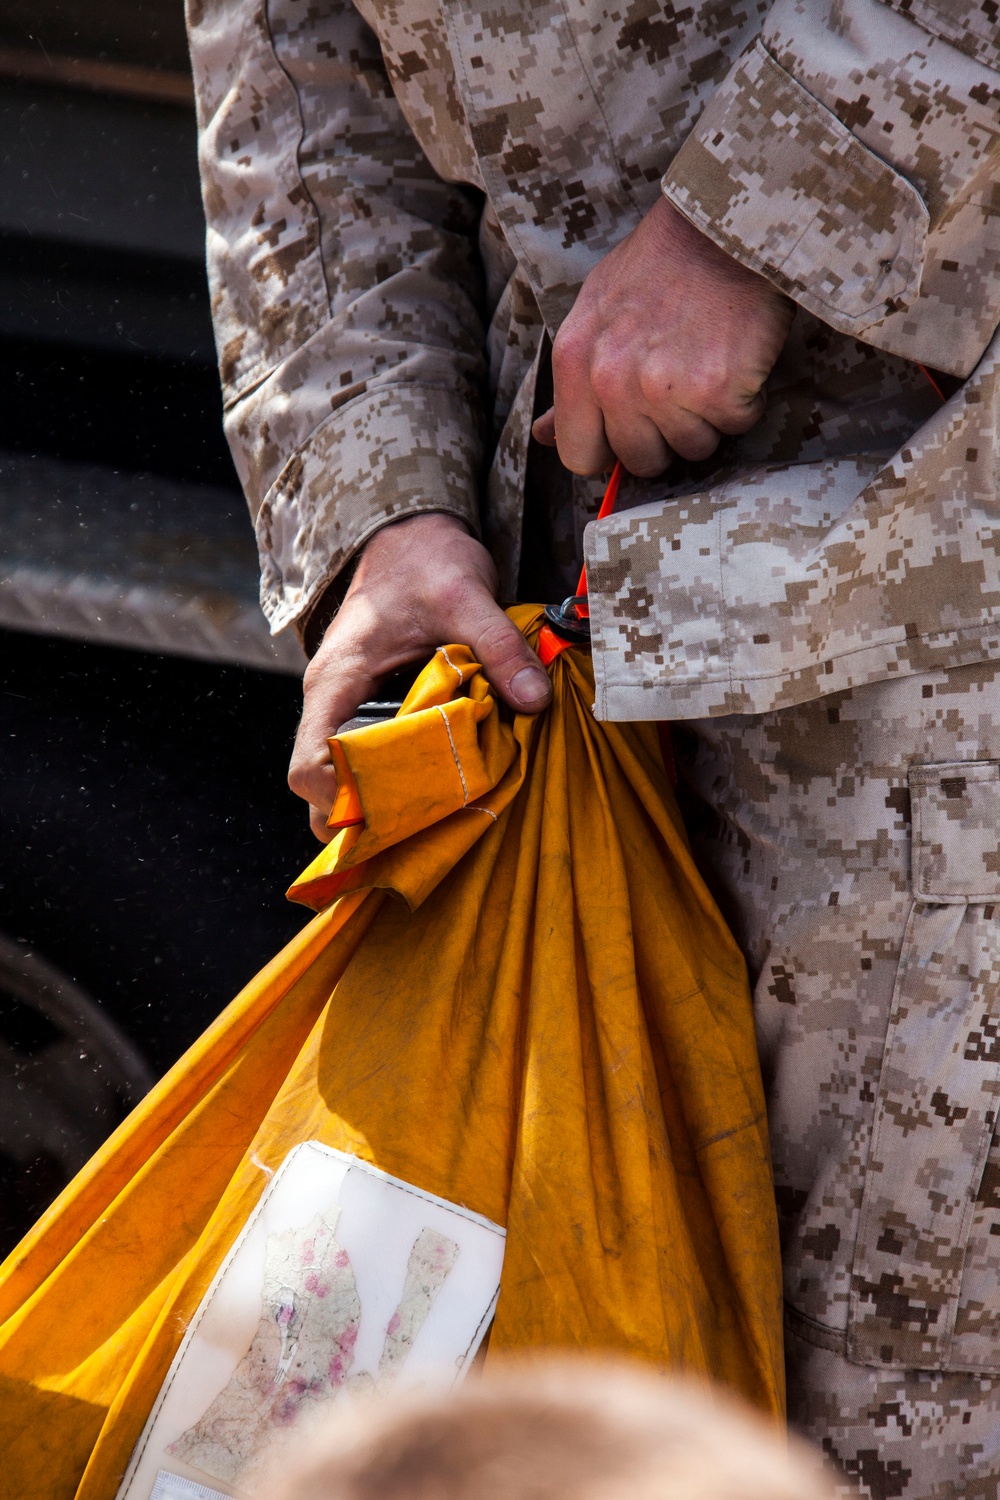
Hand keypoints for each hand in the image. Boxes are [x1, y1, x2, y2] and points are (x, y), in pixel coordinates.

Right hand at [288, 513, 551, 840]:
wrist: (413, 534)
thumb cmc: (424, 558)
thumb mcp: (465, 594)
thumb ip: (499, 645)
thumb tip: (533, 700)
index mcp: (336, 680)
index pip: (309, 765)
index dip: (339, 804)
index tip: (390, 820)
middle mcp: (333, 702)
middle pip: (326, 791)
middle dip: (368, 822)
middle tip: (427, 836)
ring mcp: (351, 709)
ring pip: (351, 782)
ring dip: (389, 808)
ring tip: (441, 824)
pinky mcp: (376, 711)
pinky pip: (377, 763)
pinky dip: (405, 785)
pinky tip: (448, 793)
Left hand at [532, 195, 791, 476]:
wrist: (723, 226)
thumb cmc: (658, 268)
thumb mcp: (596, 312)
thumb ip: (572, 382)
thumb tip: (545, 436)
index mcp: (574, 362)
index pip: (580, 455)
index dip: (610, 451)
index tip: (632, 432)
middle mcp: (611, 380)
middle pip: (641, 461)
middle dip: (666, 436)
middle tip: (682, 386)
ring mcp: (664, 388)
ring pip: (692, 449)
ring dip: (708, 418)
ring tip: (708, 362)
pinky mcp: (716, 389)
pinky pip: (735, 426)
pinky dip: (744, 400)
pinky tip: (736, 357)